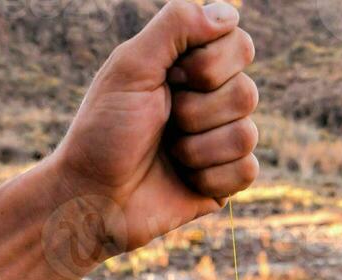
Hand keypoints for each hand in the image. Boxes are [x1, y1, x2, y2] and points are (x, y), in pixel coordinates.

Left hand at [52, 0, 258, 252]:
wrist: (94, 198)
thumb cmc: (104, 132)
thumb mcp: (131, 67)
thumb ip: (176, 27)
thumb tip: (228, 14)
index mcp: (190, 67)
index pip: (240, 45)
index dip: (209, 66)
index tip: (171, 79)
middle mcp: (211, 101)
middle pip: (247, 93)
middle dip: (197, 112)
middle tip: (165, 124)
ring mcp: (220, 142)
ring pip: (247, 135)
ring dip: (198, 149)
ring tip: (169, 155)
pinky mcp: (224, 182)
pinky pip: (247, 171)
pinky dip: (210, 177)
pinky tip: (185, 180)